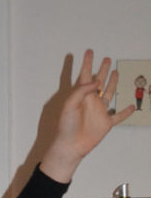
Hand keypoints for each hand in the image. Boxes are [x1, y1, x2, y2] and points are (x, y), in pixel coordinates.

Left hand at [40, 49, 135, 183]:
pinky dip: (125, 112)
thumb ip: (81, 91)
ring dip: (112, 83)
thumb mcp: (70, 105)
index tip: (89, 51)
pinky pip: (118, 116)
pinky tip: (131, 106)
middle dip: (102, 70)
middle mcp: (91, 101)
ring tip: (115, 72)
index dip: (87, 63)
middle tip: (106, 59)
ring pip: (109, 94)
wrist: (70, 146)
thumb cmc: (66, 126)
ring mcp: (99, 112)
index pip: (85, 75)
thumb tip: (96, 82)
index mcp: (81, 96)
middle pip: (99, 81)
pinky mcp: (105, 123)